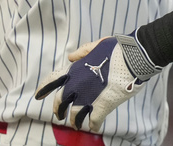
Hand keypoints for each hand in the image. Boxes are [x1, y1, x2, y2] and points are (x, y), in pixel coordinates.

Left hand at [35, 34, 159, 131]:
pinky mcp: (103, 106)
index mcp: (74, 70)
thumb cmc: (116, 48)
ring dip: (74, 121)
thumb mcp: (96, 45)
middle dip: (58, 110)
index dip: (43, 89)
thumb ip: (82, 52)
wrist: (134, 57)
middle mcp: (77, 85)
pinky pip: (93, 120)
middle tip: (60, 115)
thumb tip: (70, 57)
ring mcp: (89, 97)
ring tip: (76, 124)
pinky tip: (93, 127)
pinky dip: (92, 125)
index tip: (38, 96)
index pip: (52, 80)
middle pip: (60, 101)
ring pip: (74, 115)